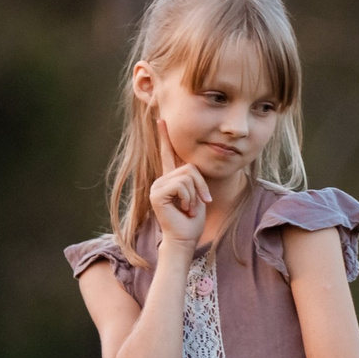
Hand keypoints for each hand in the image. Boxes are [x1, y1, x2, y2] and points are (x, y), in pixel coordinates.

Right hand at [151, 116, 210, 247]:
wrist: (185, 238)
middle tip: (198, 203)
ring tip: (189, 208)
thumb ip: (193, 178)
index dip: (164, 136)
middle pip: (190, 167)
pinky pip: (182, 185)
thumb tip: (192, 166)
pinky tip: (183, 209)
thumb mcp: (197, 194)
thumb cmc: (192, 219)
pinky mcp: (157, 194)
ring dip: (196, 194)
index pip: (168, 153)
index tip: (161, 119)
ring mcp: (157, 186)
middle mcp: (161, 179)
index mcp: (170, 178)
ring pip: (188, 176)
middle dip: (201, 186)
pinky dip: (189, 198)